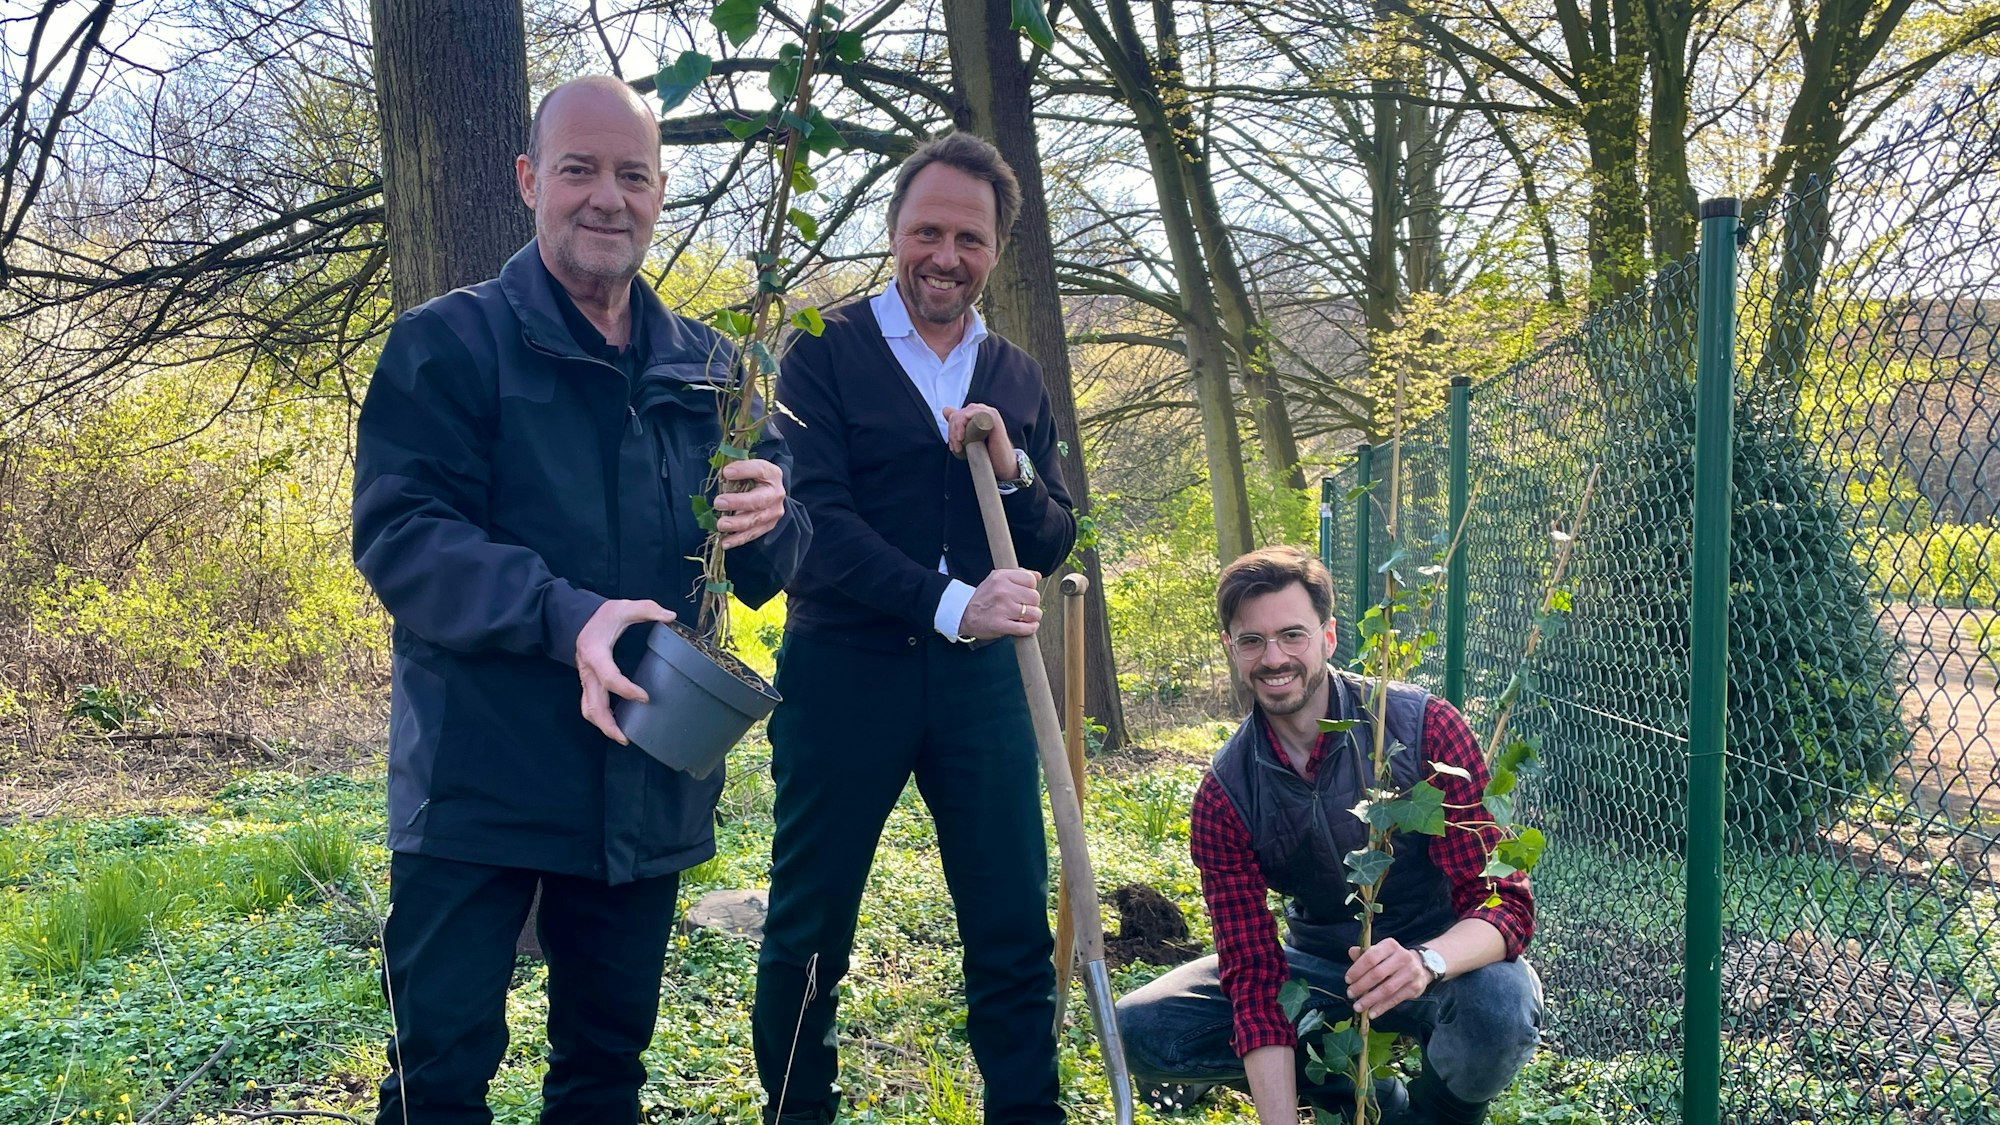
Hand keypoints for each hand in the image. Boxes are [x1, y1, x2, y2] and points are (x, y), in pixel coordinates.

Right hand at [575, 599, 675, 743]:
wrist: (578, 618)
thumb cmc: (602, 616)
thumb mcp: (623, 606)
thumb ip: (646, 609)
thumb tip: (670, 615)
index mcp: (595, 653)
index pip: (609, 678)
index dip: (626, 690)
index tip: (645, 697)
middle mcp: (587, 670)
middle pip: (593, 704)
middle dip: (608, 724)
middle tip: (626, 737)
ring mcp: (585, 679)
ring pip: (588, 708)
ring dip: (602, 725)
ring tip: (621, 736)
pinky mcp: (588, 682)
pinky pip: (590, 704)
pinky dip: (601, 717)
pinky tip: (617, 723)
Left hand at [713, 458, 786, 548]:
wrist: (769, 490)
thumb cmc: (754, 477)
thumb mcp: (748, 467)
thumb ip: (736, 467)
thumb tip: (720, 473)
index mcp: (772, 474)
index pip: (760, 470)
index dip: (744, 470)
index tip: (726, 472)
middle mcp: (776, 493)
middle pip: (758, 500)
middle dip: (737, 502)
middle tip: (718, 503)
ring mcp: (774, 512)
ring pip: (755, 520)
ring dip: (736, 524)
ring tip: (720, 525)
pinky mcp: (768, 525)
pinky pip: (753, 534)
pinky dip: (738, 539)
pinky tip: (725, 542)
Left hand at [942, 403, 1017, 475]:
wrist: (1001, 462)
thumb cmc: (986, 451)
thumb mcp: (968, 437)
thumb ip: (958, 425)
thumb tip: (945, 410)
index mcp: (974, 414)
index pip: (956, 415)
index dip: (951, 429)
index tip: (953, 445)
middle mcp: (981, 411)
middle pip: (960, 414)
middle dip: (954, 430)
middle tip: (956, 446)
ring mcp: (988, 413)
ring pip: (966, 413)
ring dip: (960, 426)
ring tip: (960, 441)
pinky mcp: (994, 417)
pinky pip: (980, 411)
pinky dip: (972, 413)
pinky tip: (967, 418)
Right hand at [958, 567, 1042, 638]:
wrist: (963, 614)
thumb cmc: (983, 597)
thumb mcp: (997, 578)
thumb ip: (1018, 574)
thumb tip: (1037, 576)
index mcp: (1002, 577)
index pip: (1031, 580)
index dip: (1030, 588)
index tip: (1024, 593)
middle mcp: (1003, 591)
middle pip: (1035, 597)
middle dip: (1032, 604)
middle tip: (1023, 606)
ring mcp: (1003, 609)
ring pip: (1034, 613)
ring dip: (1032, 617)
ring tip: (1024, 617)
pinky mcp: (1001, 625)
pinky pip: (1026, 628)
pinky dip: (1030, 628)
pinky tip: (1027, 626)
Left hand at [1345, 938, 1427, 1019]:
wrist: (1419, 966)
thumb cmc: (1392, 959)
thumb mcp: (1380, 952)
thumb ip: (1365, 954)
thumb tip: (1352, 952)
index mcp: (1390, 945)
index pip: (1371, 957)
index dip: (1357, 970)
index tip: (1347, 980)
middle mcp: (1403, 957)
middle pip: (1378, 974)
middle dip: (1361, 986)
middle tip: (1350, 994)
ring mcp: (1411, 972)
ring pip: (1387, 989)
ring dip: (1370, 1000)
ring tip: (1358, 1007)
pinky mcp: (1415, 987)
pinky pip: (1395, 999)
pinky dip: (1382, 1007)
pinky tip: (1371, 1013)